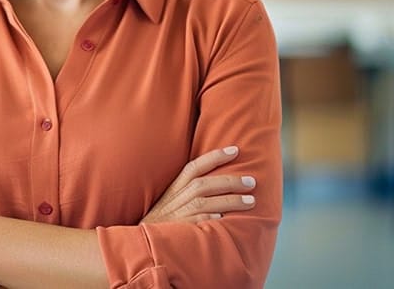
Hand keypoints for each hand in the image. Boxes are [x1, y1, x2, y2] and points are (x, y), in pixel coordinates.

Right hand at [141, 146, 255, 223]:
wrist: (141, 243)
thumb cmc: (161, 223)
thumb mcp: (169, 203)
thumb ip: (187, 193)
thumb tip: (217, 184)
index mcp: (174, 189)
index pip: (194, 167)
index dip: (214, 157)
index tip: (235, 150)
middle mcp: (175, 198)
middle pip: (204, 184)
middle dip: (229, 181)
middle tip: (252, 182)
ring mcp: (175, 214)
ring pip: (203, 201)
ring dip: (229, 200)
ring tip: (251, 201)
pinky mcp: (176, 229)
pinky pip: (194, 221)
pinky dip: (208, 217)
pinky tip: (223, 217)